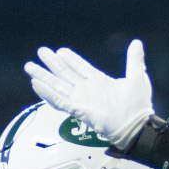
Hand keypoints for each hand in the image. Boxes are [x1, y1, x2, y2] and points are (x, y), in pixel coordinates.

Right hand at [25, 40, 153, 148]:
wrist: (137, 125)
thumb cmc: (138, 107)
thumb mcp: (137, 78)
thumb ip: (134, 60)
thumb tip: (137, 43)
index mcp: (100, 81)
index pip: (81, 67)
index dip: (70, 58)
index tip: (60, 51)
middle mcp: (88, 89)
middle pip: (65, 73)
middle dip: (52, 63)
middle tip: (40, 52)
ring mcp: (81, 99)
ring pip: (58, 85)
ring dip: (44, 76)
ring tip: (30, 67)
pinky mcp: (78, 109)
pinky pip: (59, 100)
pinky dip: (47, 93)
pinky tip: (36, 84)